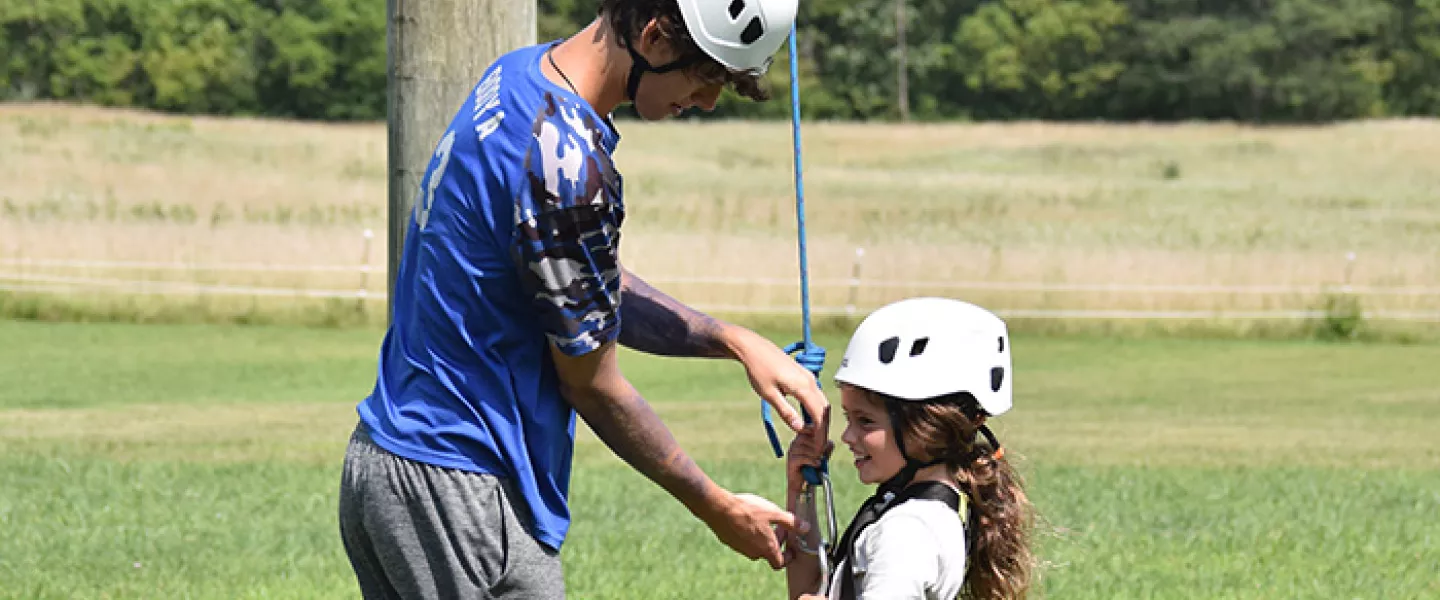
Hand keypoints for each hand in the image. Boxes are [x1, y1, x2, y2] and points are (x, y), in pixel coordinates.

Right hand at [701, 490, 804, 569]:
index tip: (790, 546)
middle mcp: (753, 552)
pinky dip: (749, 534)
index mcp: (767, 548)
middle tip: (779, 526)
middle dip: (776, 541)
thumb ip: (791, 522)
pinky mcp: (730, 542)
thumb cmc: (747, 510)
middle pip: (769, 553)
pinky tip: (748, 518)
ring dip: (762, 537)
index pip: (780, 563)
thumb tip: (806, 528)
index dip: (787, 556)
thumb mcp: (774, 512)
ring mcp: (740, 548)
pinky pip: (743, 541)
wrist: (718, 508)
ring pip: (755, 547)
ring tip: (763, 520)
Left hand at [730, 329, 830, 456]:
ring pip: (821, 401)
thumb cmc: (758, 370)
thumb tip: (799, 428)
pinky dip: (815, 408)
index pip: (819, 415)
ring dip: (819, 418)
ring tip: (811, 435)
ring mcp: (808, 376)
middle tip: (816, 445)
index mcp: (803, 386)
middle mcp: (810, 381)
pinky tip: (806, 418)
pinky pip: (815, 395)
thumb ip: (786, 412)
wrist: (753, 348)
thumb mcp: (769, 394)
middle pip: (824, 409)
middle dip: (823, 428)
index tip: (818, 447)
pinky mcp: (803, 375)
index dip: (820, 433)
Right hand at [787, 438, 834, 494]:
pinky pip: (803, 457)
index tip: (824, 442)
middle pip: (808, 437)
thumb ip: (827, 447)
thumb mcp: (822, 455)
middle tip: (822, 454)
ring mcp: (792, 451)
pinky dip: (811, 461)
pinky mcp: (791, 460)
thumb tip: (830, 442)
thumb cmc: (812, 467)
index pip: (809, 428)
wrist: (802, 483)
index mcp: (802, 438)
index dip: (817, 433)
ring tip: (818, 461)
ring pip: (806, 448)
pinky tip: (816, 465)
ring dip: (815, 455)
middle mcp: (795, 442)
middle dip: (818, 446)